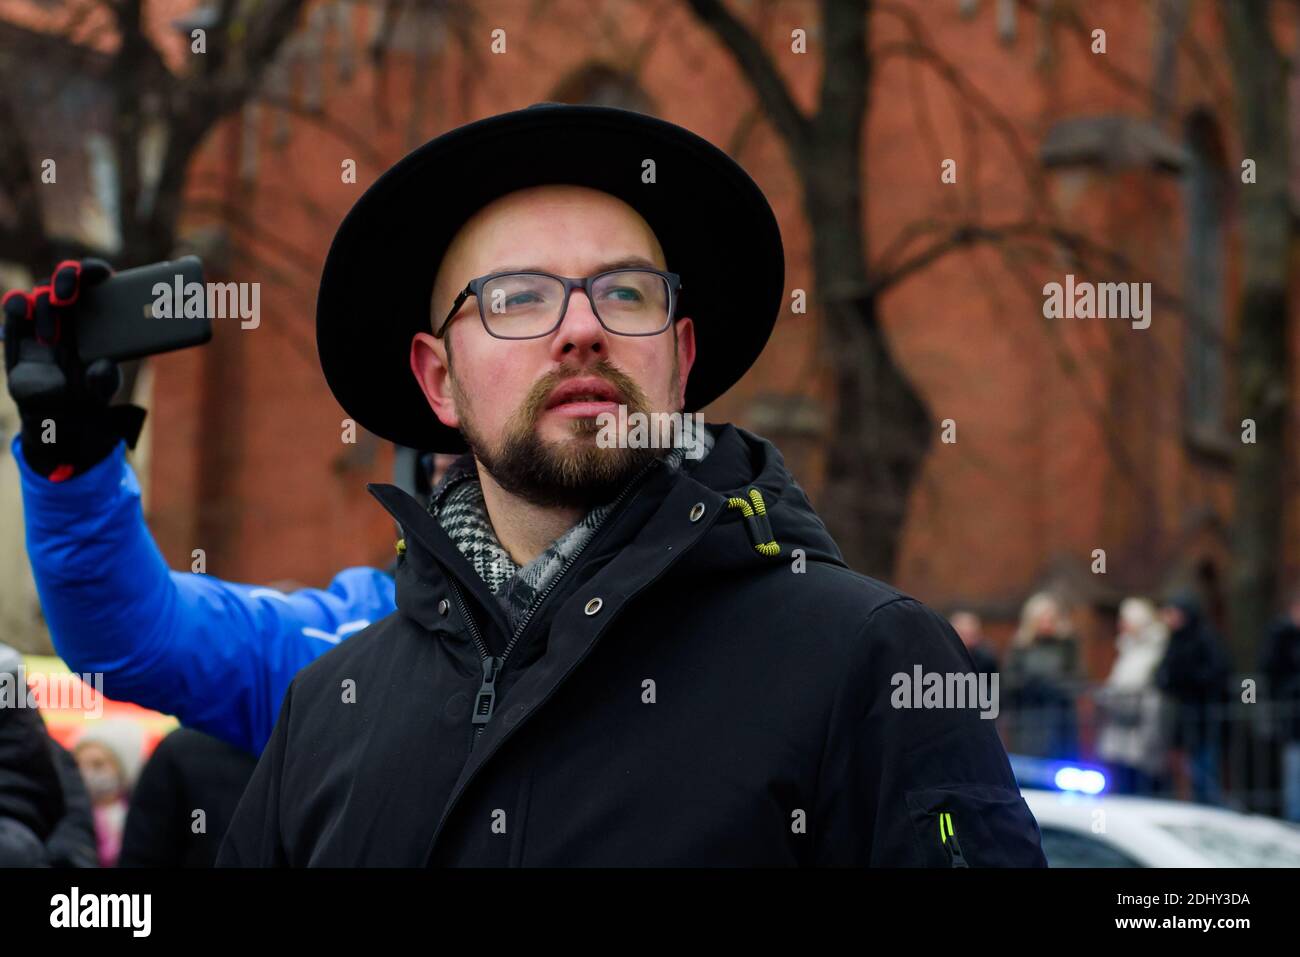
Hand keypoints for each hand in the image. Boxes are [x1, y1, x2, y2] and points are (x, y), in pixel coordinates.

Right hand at [2, 259, 144, 479]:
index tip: (100, 274)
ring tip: (51, 334)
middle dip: (67, 278)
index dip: (96, 271)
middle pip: (67, 280)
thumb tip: (101, 368)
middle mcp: (71, 311)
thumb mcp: (102, 388)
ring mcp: (44, 318)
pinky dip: (17, 304)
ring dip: (45, 306)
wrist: (60, 413)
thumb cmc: (88, 391)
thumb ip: (103, 379)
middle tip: (68, 295)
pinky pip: (15, 308)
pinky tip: (21, 308)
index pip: (97, 281)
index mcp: (98, 315)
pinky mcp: (20, 330)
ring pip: (41, 293)